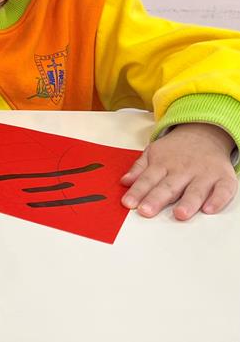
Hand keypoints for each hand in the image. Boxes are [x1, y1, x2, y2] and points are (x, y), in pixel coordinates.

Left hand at [121, 123, 237, 219]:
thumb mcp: (153, 153)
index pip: (147, 179)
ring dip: (188, 202)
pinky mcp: (223, 178)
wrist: (204, 133)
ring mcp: (204, 174)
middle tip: (146, 211)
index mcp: (163, 164)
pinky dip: (217, 200)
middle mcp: (182, 170)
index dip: (137, 191)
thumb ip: (139, 168)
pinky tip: (209, 210)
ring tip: (179, 214)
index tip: (128, 203)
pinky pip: (223, 190)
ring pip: (195, 190)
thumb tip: (124, 182)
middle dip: (157, 199)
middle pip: (168, 187)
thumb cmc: (175, 150)